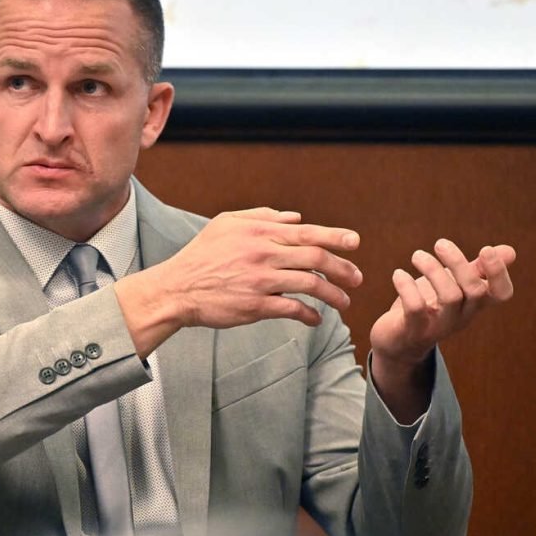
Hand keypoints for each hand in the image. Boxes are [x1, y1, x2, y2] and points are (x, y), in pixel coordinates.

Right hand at [115, 208, 362, 357]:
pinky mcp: (256, 306)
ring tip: (344, 303)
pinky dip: (310, 315)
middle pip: (316, 258)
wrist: (177, 289)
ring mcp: (260, 280)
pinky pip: (293, 309)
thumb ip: (262, 216)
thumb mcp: (226, 224)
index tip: (355, 243)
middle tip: (357, 278)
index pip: (306, 232)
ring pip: (310, 285)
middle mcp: (263, 253)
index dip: (335, 237)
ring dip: (333, 295)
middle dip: (343, 268)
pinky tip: (316, 319)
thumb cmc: (201, 255)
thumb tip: (295, 217)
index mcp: (258, 231)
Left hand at [370, 239, 515, 368]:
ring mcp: (440, 325)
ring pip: (450, 297)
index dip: (499, 272)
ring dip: (433, 270)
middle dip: (459, 263)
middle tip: (440, 243)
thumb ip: (477, 270)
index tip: (486, 249)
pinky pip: (416, 307)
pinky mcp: (414, 330)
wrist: (398, 340)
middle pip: (474, 290)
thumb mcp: (454, 286)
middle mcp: (462, 316)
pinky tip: (398, 274)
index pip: (502, 293)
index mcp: (474, 303)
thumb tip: (510, 251)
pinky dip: (407, 286)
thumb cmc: (428, 306)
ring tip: (417, 255)